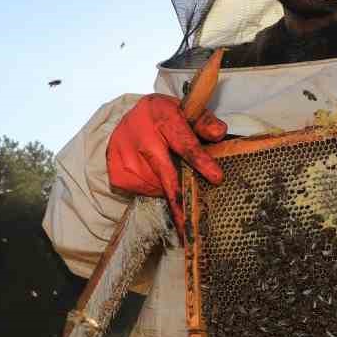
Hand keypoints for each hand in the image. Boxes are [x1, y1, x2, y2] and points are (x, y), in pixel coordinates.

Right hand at [106, 94, 227, 236]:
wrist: (127, 117)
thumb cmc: (163, 117)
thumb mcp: (186, 111)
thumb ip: (204, 123)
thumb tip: (219, 134)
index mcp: (163, 119)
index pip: (185, 145)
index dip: (201, 163)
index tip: (216, 178)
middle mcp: (142, 138)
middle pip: (165, 175)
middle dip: (180, 200)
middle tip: (189, 225)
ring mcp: (126, 156)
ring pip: (154, 186)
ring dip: (167, 186)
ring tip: (169, 170)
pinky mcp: (117, 170)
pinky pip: (141, 189)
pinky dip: (152, 187)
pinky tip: (152, 172)